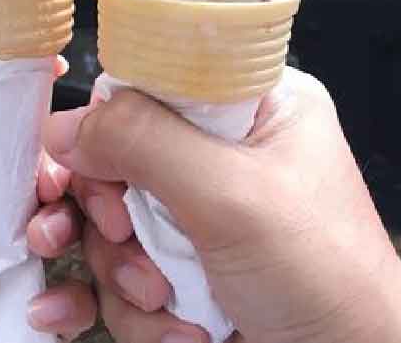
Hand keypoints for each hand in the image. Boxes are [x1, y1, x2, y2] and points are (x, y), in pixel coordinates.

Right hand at [40, 68, 400, 342]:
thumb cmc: (332, 278)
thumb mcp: (233, 195)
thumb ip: (146, 144)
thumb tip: (68, 124)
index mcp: (251, 106)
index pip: (151, 81)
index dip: (111, 123)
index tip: (96, 162)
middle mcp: (223, 156)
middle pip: (117, 161)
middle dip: (113, 214)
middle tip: (128, 235)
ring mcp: (202, 218)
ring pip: (113, 228)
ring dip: (126, 273)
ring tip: (165, 297)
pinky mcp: (187, 273)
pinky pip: (125, 280)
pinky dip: (139, 313)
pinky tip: (176, 327)